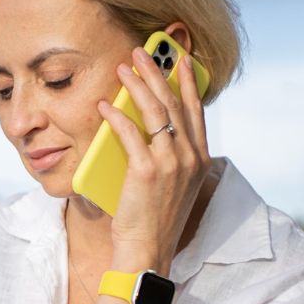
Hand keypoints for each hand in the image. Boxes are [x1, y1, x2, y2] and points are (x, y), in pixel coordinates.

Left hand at [96, 45, 210, 269]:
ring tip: (122, 68)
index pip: (195, 111)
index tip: (179, 60)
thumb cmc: (154, 221)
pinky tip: (104, 105)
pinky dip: (115, 116)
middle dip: (157, 73)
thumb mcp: (173, 186)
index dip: (187, 82)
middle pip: (174, 103)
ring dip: (137, 85)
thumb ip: (169, 158)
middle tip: (141, 53)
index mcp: (199, 160)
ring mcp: (171, 163)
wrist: (148, 250)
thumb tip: (148, 130)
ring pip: (155, 111)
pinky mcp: (146, 171)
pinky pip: (129, 133)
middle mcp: (190, 157)